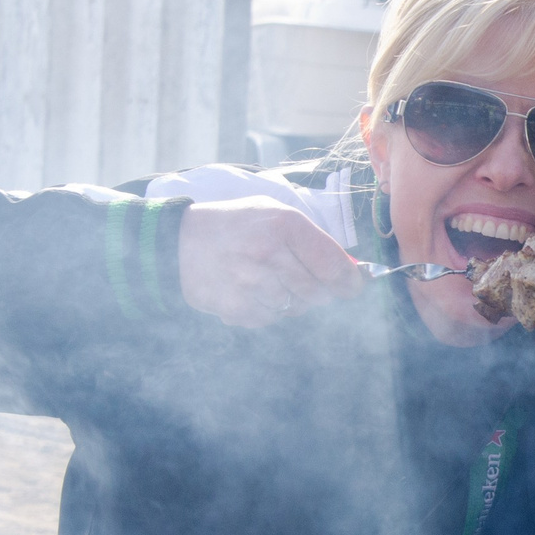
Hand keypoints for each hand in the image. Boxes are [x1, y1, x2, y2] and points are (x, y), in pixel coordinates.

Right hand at [178, 198, 361, 327]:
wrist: (180, 241)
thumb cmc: (238, 225)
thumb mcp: (276, 214)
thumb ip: (314, 241)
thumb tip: (353, 273)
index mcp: (284, 225)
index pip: (335, 267)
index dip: (350, 282)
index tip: (352, 286)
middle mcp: (268, 254)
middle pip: (318, 293)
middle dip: (317, 291)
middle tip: (298, 278)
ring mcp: (249, 283)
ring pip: (295, 309)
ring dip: (289, 301)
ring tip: (268, 280)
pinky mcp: (233, 307)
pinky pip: (269, 320)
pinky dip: (265, 310)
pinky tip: (248, 290)